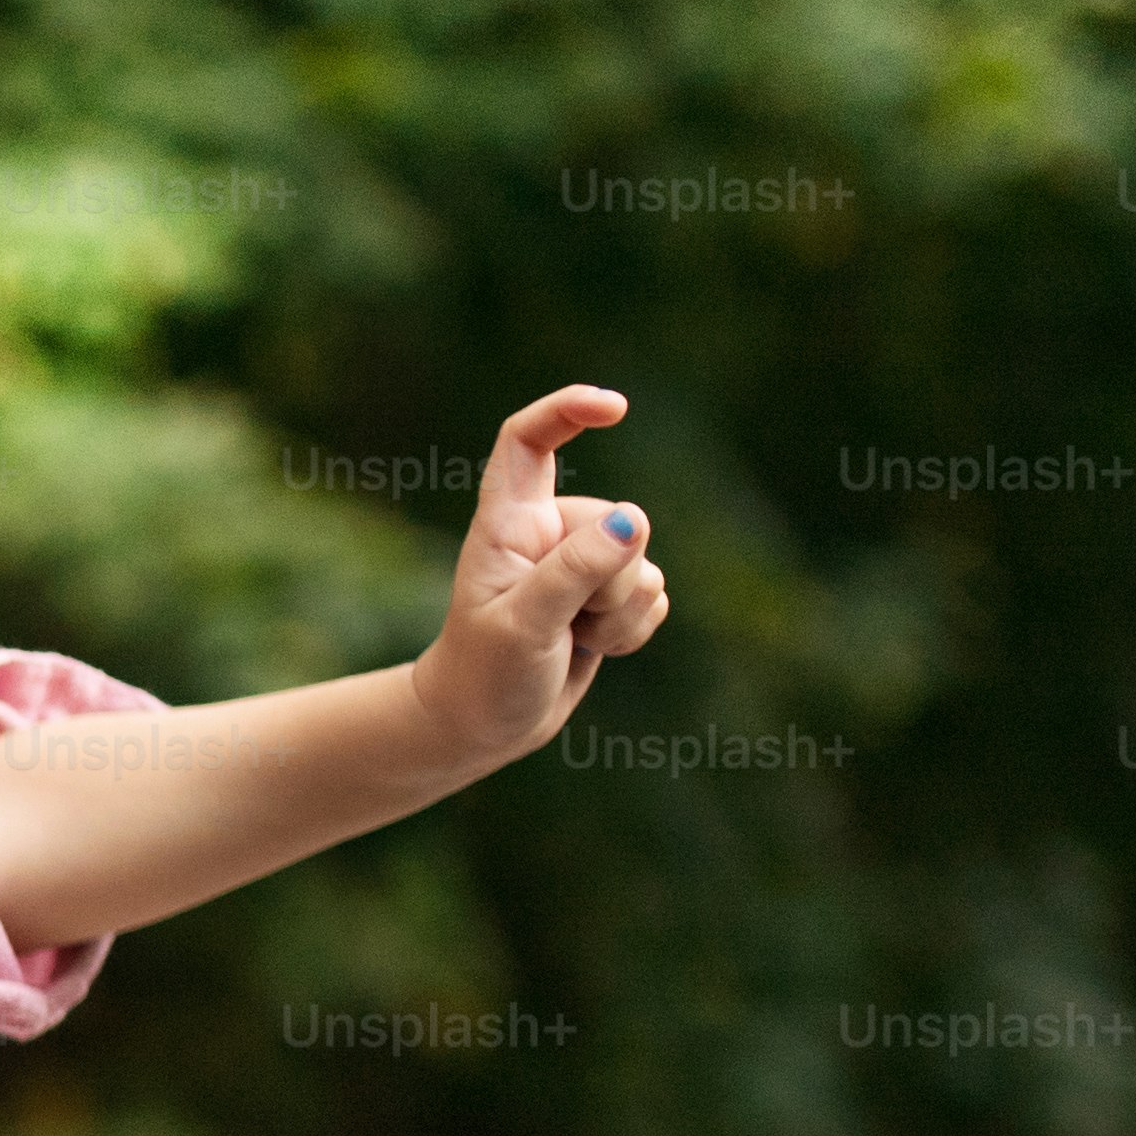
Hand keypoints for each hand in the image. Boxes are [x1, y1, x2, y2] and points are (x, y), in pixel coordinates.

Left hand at [409, 381, 671, 774]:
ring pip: (642, 564)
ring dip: (620, 612)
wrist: (482, 728)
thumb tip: (630, 521)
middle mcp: (547, 534)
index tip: (615, 407)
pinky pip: (653, 598)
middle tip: (567, 622)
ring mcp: (580, 564)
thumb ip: (575, 572)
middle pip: (615, 521)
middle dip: (612, 577)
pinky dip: (632, 630)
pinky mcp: (606, 596)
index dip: (568, 410)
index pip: (529, 442)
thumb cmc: (484, 675)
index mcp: (508, 524)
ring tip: (572, 641)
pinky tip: (593, 649)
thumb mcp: (523, 625)